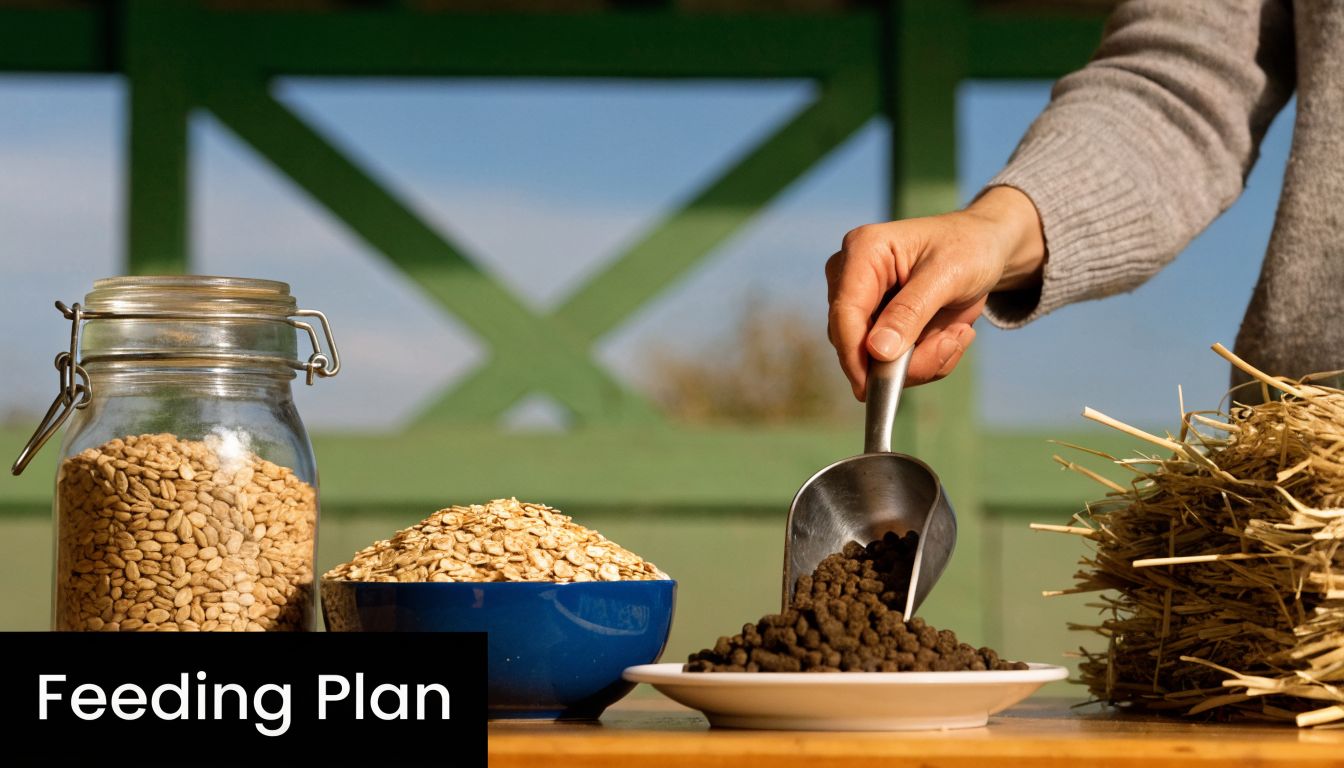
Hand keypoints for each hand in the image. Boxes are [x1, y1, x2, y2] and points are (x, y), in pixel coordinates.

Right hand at [825, 186, 1045, 398]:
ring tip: (957, 333)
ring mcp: (861, 302)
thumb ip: (910, 313)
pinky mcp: (874, 324)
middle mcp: (851, 276)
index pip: (844, 312)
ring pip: (872, 358)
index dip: (855, 354)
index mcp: (863, 251)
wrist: (984, 248)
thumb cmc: (968, 249)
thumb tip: (877, 351)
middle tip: (951, 344)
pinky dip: (924, 360)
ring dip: (920, 359)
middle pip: (855, 341)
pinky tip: (949, 334)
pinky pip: (889, 361)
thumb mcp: (948, 276)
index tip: (874, 389)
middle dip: (904, 358)